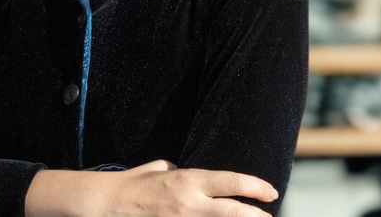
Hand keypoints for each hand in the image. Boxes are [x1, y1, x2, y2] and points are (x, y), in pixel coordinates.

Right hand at [70, 159, 277, 216]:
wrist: (110, 203)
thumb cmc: (136, 182)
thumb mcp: (164, 167)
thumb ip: (186, 172)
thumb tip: (198, 178)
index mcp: (189, 179)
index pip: (231, 182)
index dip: (255, 186)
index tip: (271, 192)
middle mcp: (190, 201)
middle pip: (233, 211)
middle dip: (256, 216)